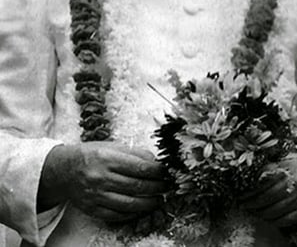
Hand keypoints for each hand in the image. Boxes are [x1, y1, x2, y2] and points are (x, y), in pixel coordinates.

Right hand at [39, 143, 166, 222]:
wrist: (62, 171)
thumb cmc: (90, 156)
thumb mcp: (112, 146)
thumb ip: (135, 153)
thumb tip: (156, 162)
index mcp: (108, 159)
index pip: (141, 167)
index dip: (159, 171)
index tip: (168, 172)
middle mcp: (101, 178)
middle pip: (138, 186)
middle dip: (158, 188)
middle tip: (168, 186)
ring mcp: (95, 195)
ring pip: (129, 204)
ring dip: (149, 203)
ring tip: (159, 200)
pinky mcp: (91, 208)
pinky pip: (116, 215)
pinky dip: (132, 214)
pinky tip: (141, 209)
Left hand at [239, 152, 296, 226]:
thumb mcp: (284, 159)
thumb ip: (269, 168)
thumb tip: (249, 177)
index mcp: (288, 169)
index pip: (262, 185)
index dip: (249, 193)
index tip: (241, 196)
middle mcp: (296, 183)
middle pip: (266, 199)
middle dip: (252, 205)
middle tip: (244, 206)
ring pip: (274, 212)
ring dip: (261, 214)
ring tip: (254, 212)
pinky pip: (286, 220)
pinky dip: (274, 221)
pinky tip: (268, 218)